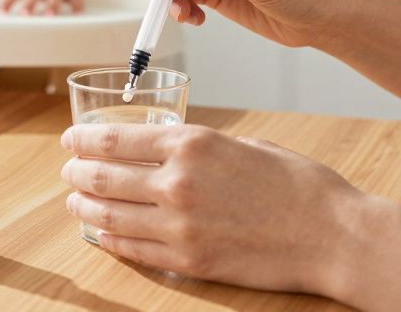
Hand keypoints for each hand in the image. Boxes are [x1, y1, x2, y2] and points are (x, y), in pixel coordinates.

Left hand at [60, 123, 376, 297]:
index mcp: (192, 143)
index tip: (70, 139)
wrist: (332, 235)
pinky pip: (133, 248)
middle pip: (103, 175)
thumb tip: (168, 149)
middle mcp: (178, 182)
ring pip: (109, 214)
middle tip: (68, 171)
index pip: (115, 138)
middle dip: (77, 172)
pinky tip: (102, 231)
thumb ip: (200, 147)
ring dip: (84, 205)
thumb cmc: (297, 185)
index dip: (83, 139)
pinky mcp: (189, 261)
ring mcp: (180, 225)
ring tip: (75, 200)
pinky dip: (109, 238)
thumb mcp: (244, 144)